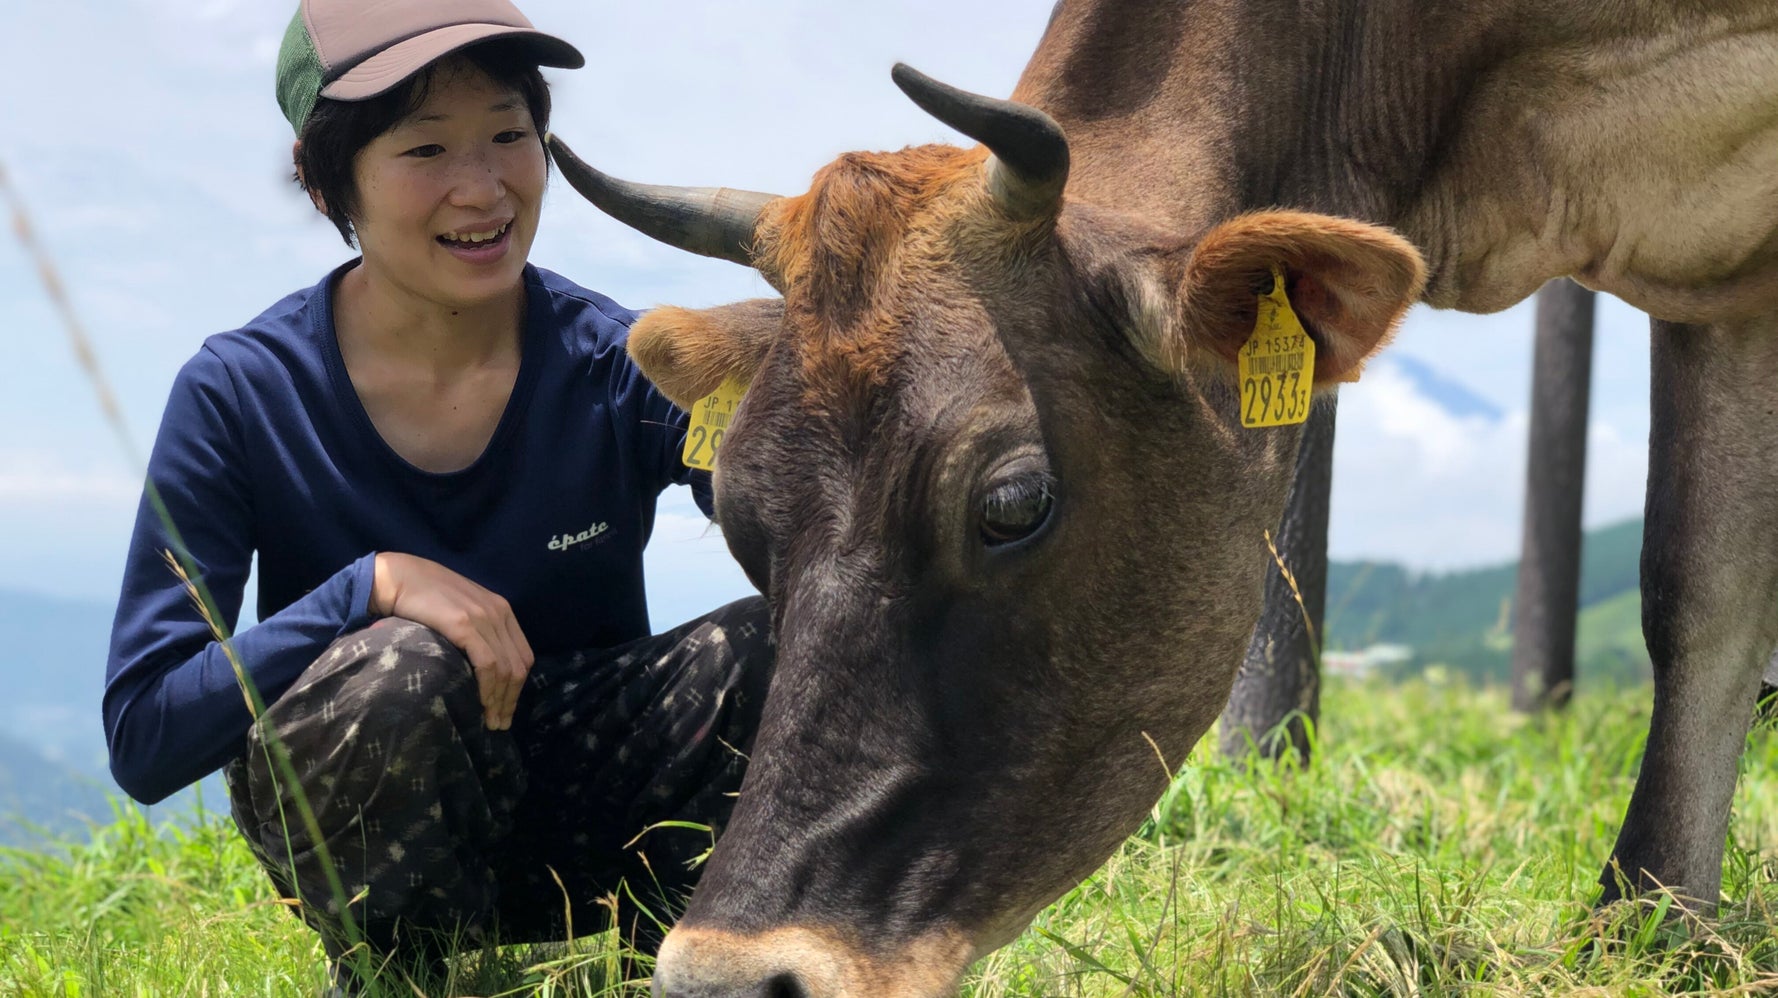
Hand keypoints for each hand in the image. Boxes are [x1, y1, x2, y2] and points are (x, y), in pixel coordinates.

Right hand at [369, 552, 533, 729]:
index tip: (506, 709)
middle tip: (499, 724)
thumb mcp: (461, 612)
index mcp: (502, 610)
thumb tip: (483, 671)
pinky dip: (488, 687)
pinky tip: (481, 703)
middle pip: (518, 666)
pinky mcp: (465, 624)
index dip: (518, 687)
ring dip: (500, 700)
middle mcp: (499, 613)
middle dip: (511, 699)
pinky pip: (488, 664)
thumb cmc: (424, 598)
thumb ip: (477, 632)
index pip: (523, 656)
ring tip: (491, 722)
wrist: (399, 577)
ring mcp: (484, 617)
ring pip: (506, 668)